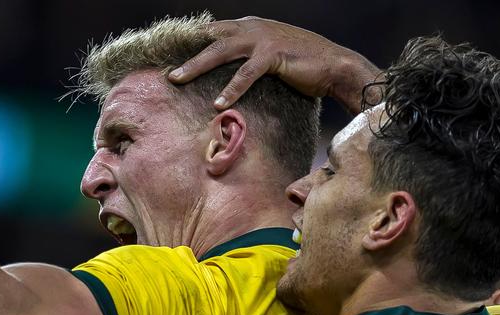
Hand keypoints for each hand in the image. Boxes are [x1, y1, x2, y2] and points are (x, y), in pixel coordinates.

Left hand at [168, 16, 382, 113]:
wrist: (335, 65)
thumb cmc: (304, 65)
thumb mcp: (272, 55)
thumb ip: (250, 58)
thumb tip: (230, 72)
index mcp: (251, 26)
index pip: (214, 31)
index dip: (191, 42)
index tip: (170, 55)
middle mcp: (253, 27)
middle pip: (210, 38)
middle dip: (185, 51)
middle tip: (164, 68)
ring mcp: (262, 38)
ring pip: (221, 51)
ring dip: (197, 65)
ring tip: (177, 79)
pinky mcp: (273, 54)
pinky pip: (246, 73)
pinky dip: (232, 88)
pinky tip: (219, 103)